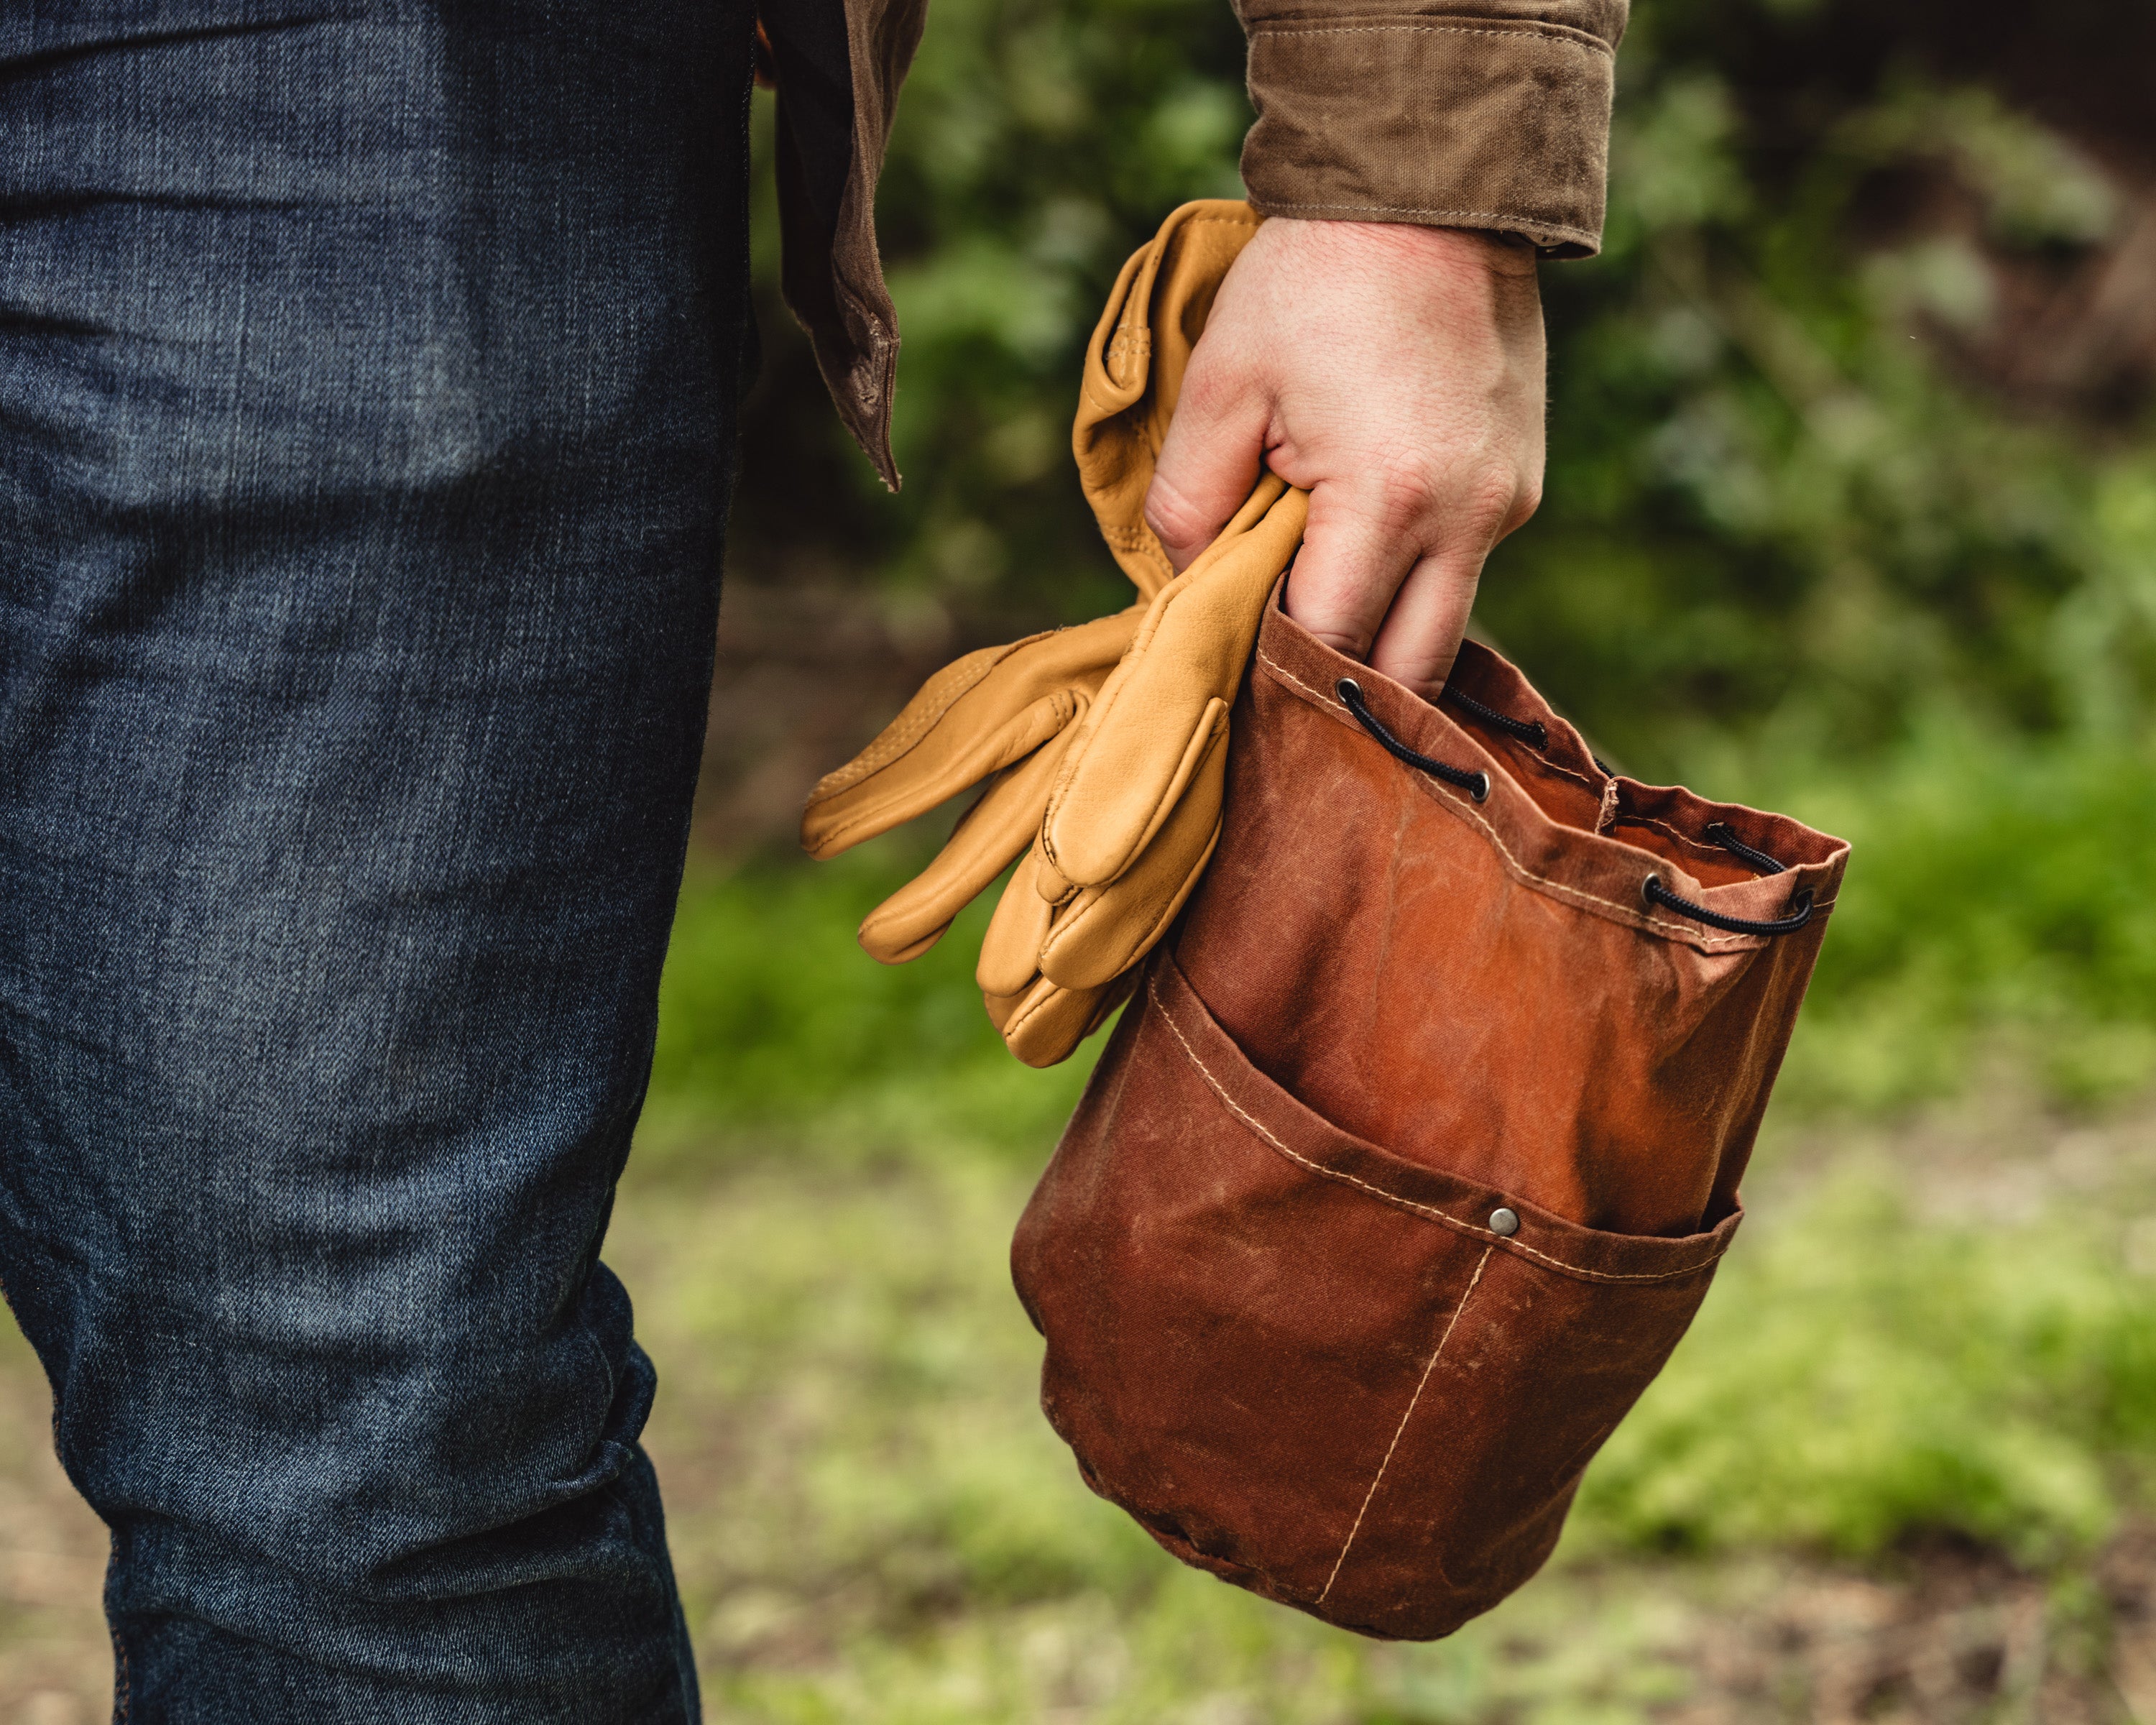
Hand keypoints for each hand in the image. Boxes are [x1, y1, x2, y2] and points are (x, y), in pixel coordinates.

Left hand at [1143, 218, 1545, 697]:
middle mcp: (1470, 519)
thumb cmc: (1313, 282)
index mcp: (1390, 500)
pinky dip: (1409, 576)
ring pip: (1440, 630)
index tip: (1228, 661)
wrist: (1428, 192)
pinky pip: (1461, 569)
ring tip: (1311, 592)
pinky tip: (1360, 532)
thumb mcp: (1218, 388)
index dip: (1271, 665)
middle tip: (1271, 659)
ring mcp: (1510, 506)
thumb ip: (1189, 507)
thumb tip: (1192, 591)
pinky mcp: (1524, 487)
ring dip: (1377, 633)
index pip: (1328, 644)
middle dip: (1338, 683)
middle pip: (1405, 674)